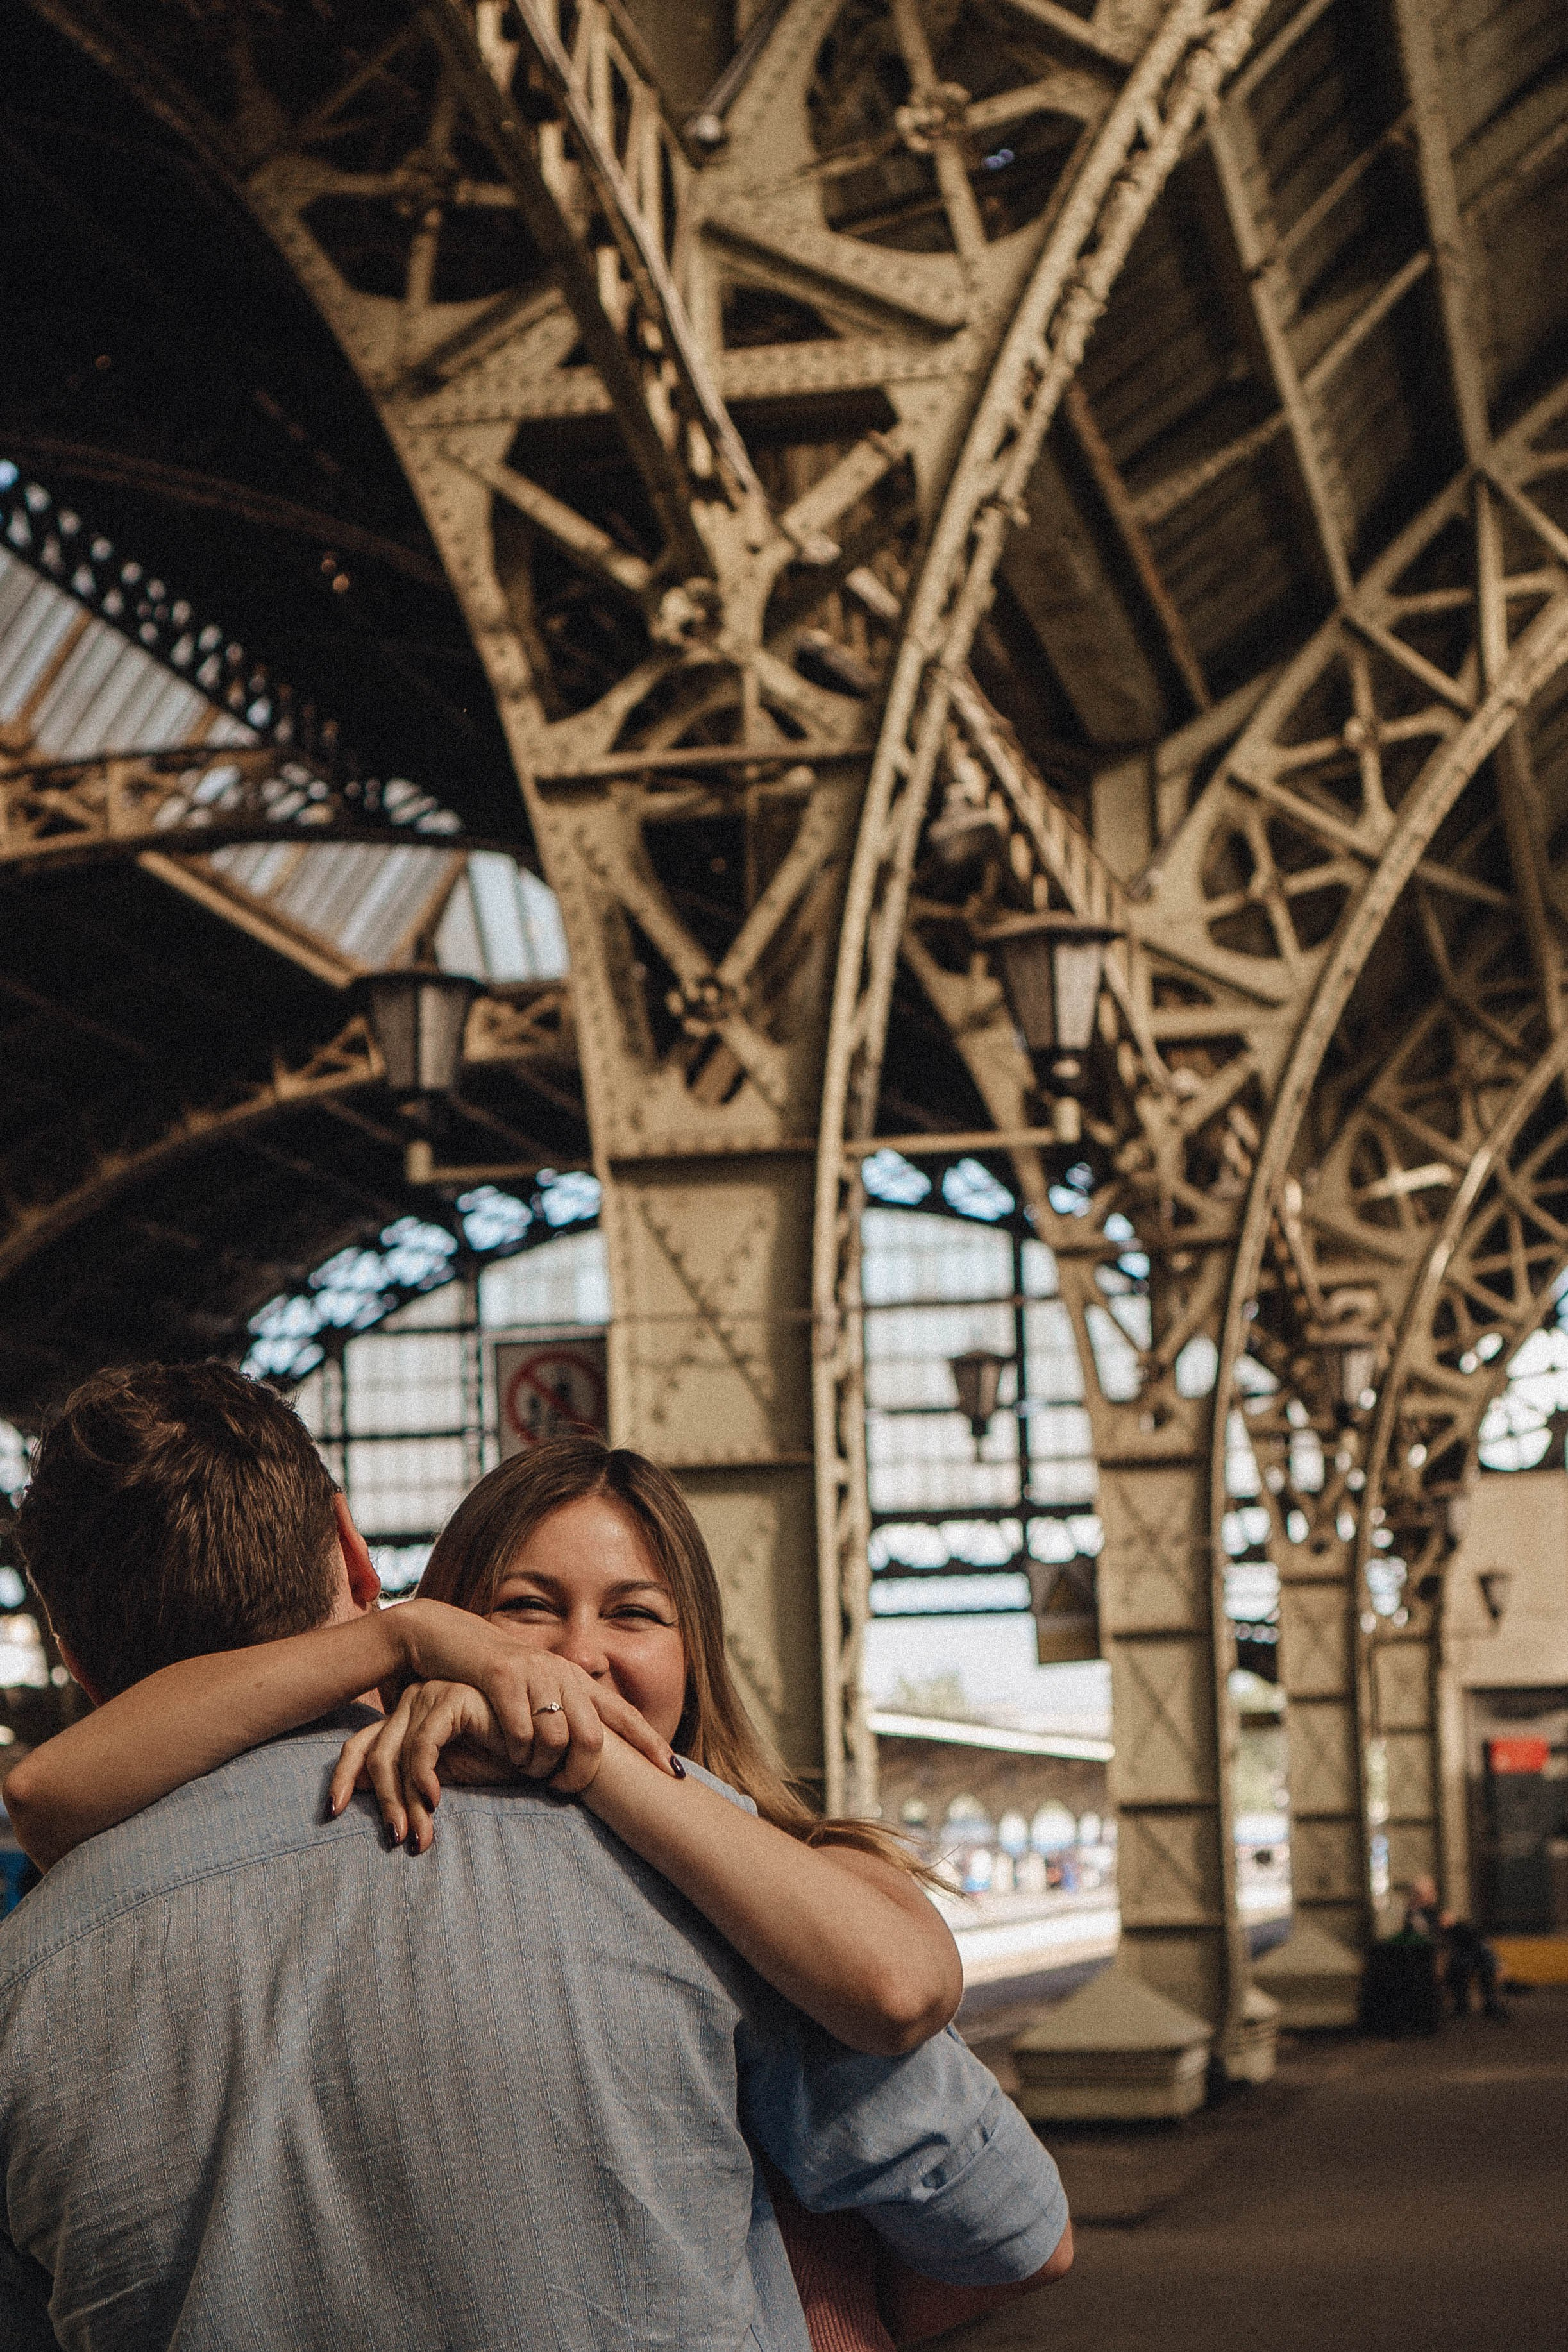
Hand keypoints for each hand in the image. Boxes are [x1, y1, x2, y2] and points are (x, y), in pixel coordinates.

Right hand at [329, 1649, 674, 1847]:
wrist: (449, 1637)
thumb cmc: (494, 1677)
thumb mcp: (537, 1692)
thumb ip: (563, 1716)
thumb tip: (587, 1754)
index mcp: (578, 1681)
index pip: (625, 1716)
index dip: (651, 1744)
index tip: (674, 1773)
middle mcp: (564, 1674)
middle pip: (592, 1740)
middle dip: (579, 1775)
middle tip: (560, 1790)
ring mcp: (535, 1673)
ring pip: (555, 1740)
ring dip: (540, 1767)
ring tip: (527, 1772)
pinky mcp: (503, 1676)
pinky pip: (521, 1730)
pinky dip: (516, 1752)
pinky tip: (506, 1755)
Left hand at [332, 1682, 509, 1849]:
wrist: (545, 1749)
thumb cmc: (498, 1762)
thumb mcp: (442, 1779)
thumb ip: (406, 1783)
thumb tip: (360, 1794)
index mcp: (407, 1717)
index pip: (360, 1746)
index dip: (343, 1778)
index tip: (333, 1813)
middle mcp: (414, 1700)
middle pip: (375, 1754)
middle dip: (385, 1802)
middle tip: (398, 1839)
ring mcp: (432, 1693)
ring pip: (397, 1755)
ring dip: (406, 1800)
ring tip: (420, 1834)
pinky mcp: (452, 1697)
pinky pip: (423, 1744)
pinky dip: (422, 1776)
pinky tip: (435, 1800)